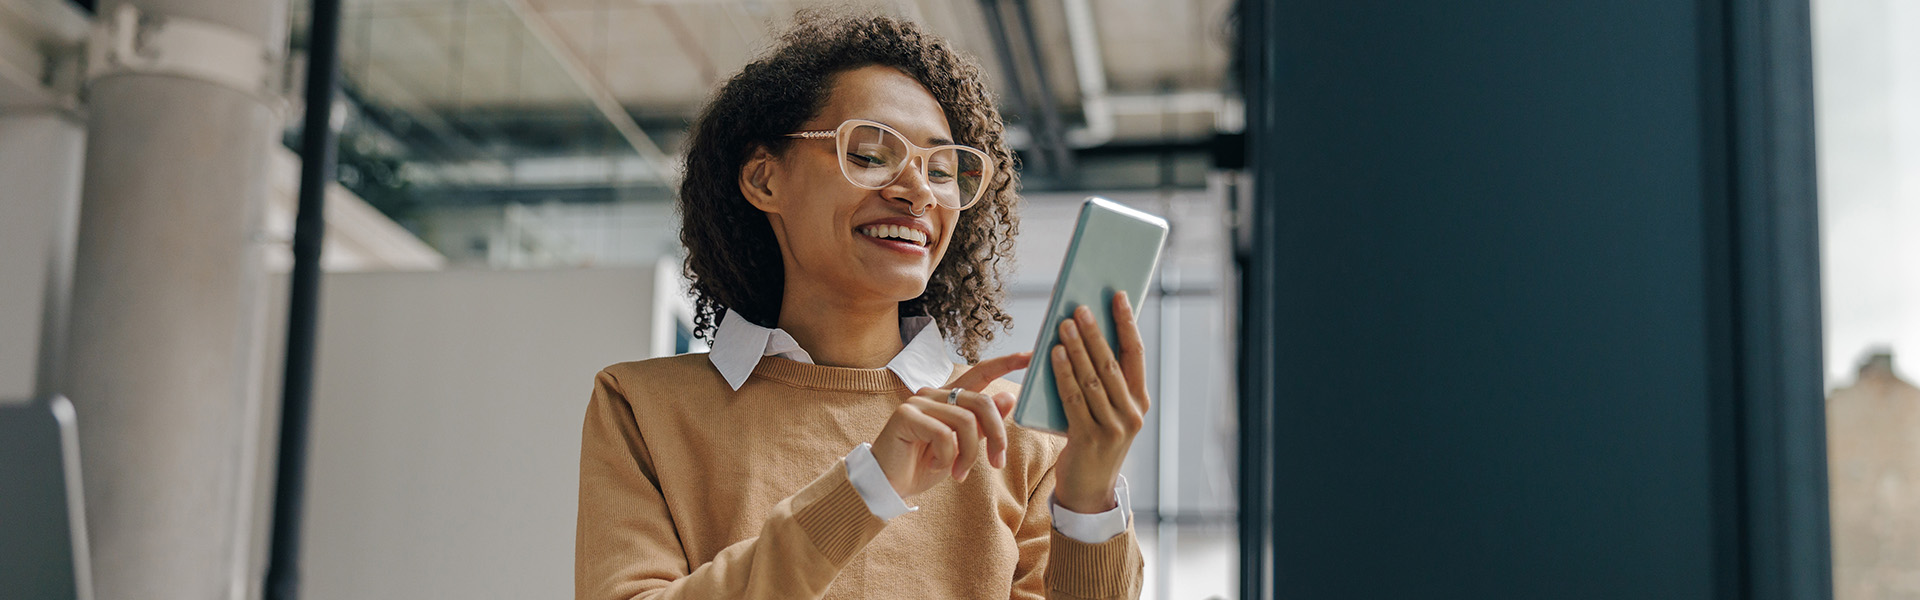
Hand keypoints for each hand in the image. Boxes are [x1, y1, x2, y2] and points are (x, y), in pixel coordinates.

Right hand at [870, 352, 1030, 499]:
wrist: (890, 485)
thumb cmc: (924, 466)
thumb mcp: (963, 448)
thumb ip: (983, 425)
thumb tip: (1010, 396)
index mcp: (949, 397)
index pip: (981, 371)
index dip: (1006, 362)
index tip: (1031, 355)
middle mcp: (934, 393)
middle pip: (982, 402)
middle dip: (997, 435)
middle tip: (997, 462)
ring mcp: (918, 402)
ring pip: (966, 422)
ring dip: (969, 454)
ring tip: (959, 472)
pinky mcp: (906, 415)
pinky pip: (944, 434)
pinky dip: (947, 457)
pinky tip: (935, 465)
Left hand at [1050, 291, 1149, 513]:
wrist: (1089, 491)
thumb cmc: (1095, 442)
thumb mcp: (1110, 412)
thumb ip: (1105, 382)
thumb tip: (1087, 335)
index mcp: (1140, 401)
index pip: (1136, 354)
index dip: (1127, 323)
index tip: (1117, 296)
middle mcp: (1132, 413)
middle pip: (1111, 363)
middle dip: (1095, 332)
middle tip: (1080, 307)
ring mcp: (1112, 427)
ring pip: (1092, 379)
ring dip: (1076, 348)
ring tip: (1064, 324)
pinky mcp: (1088, 438)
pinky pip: (1074, 398)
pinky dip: (1063, 374)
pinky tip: (1054, 355)